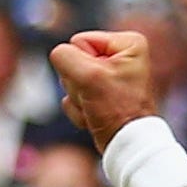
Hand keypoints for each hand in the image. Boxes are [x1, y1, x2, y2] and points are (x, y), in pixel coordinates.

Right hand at [51, 29, 158, 146]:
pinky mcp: (100, 93)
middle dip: (80, 84)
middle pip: (74, 60)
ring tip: (98, 108)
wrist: (126, 146)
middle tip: (98, 99)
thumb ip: (65, 57)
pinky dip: (79, 109)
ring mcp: (108, 75)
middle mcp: (120, 56)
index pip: (79, 41)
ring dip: (78, 99)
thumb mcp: (89, 77)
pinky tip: (95, 116)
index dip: (82, 65)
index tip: (101, 84)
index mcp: (127, 43)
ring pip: (70, 79)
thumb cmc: (117, 112)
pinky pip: (73, 95)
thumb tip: (58, 55)